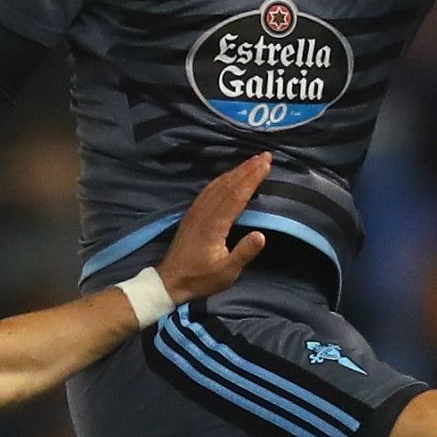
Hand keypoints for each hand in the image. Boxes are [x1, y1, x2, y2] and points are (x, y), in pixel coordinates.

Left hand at [156, 153, 271, 303]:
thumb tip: (262, 235)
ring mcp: (196, 211)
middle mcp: (205, 212)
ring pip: (218, 184)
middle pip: (228, 184)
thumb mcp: (226, 272)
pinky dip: (222, 179)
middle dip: (247, 168)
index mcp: (214, 225)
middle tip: (265, 155)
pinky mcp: (192, 213)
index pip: (237, 195)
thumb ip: (244, 253)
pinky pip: (209, 189)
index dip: (252, 178)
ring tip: (252, 161)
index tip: (266, 164)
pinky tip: (229, 176)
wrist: (170, 280)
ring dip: (236, 171)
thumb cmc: (201, 278)